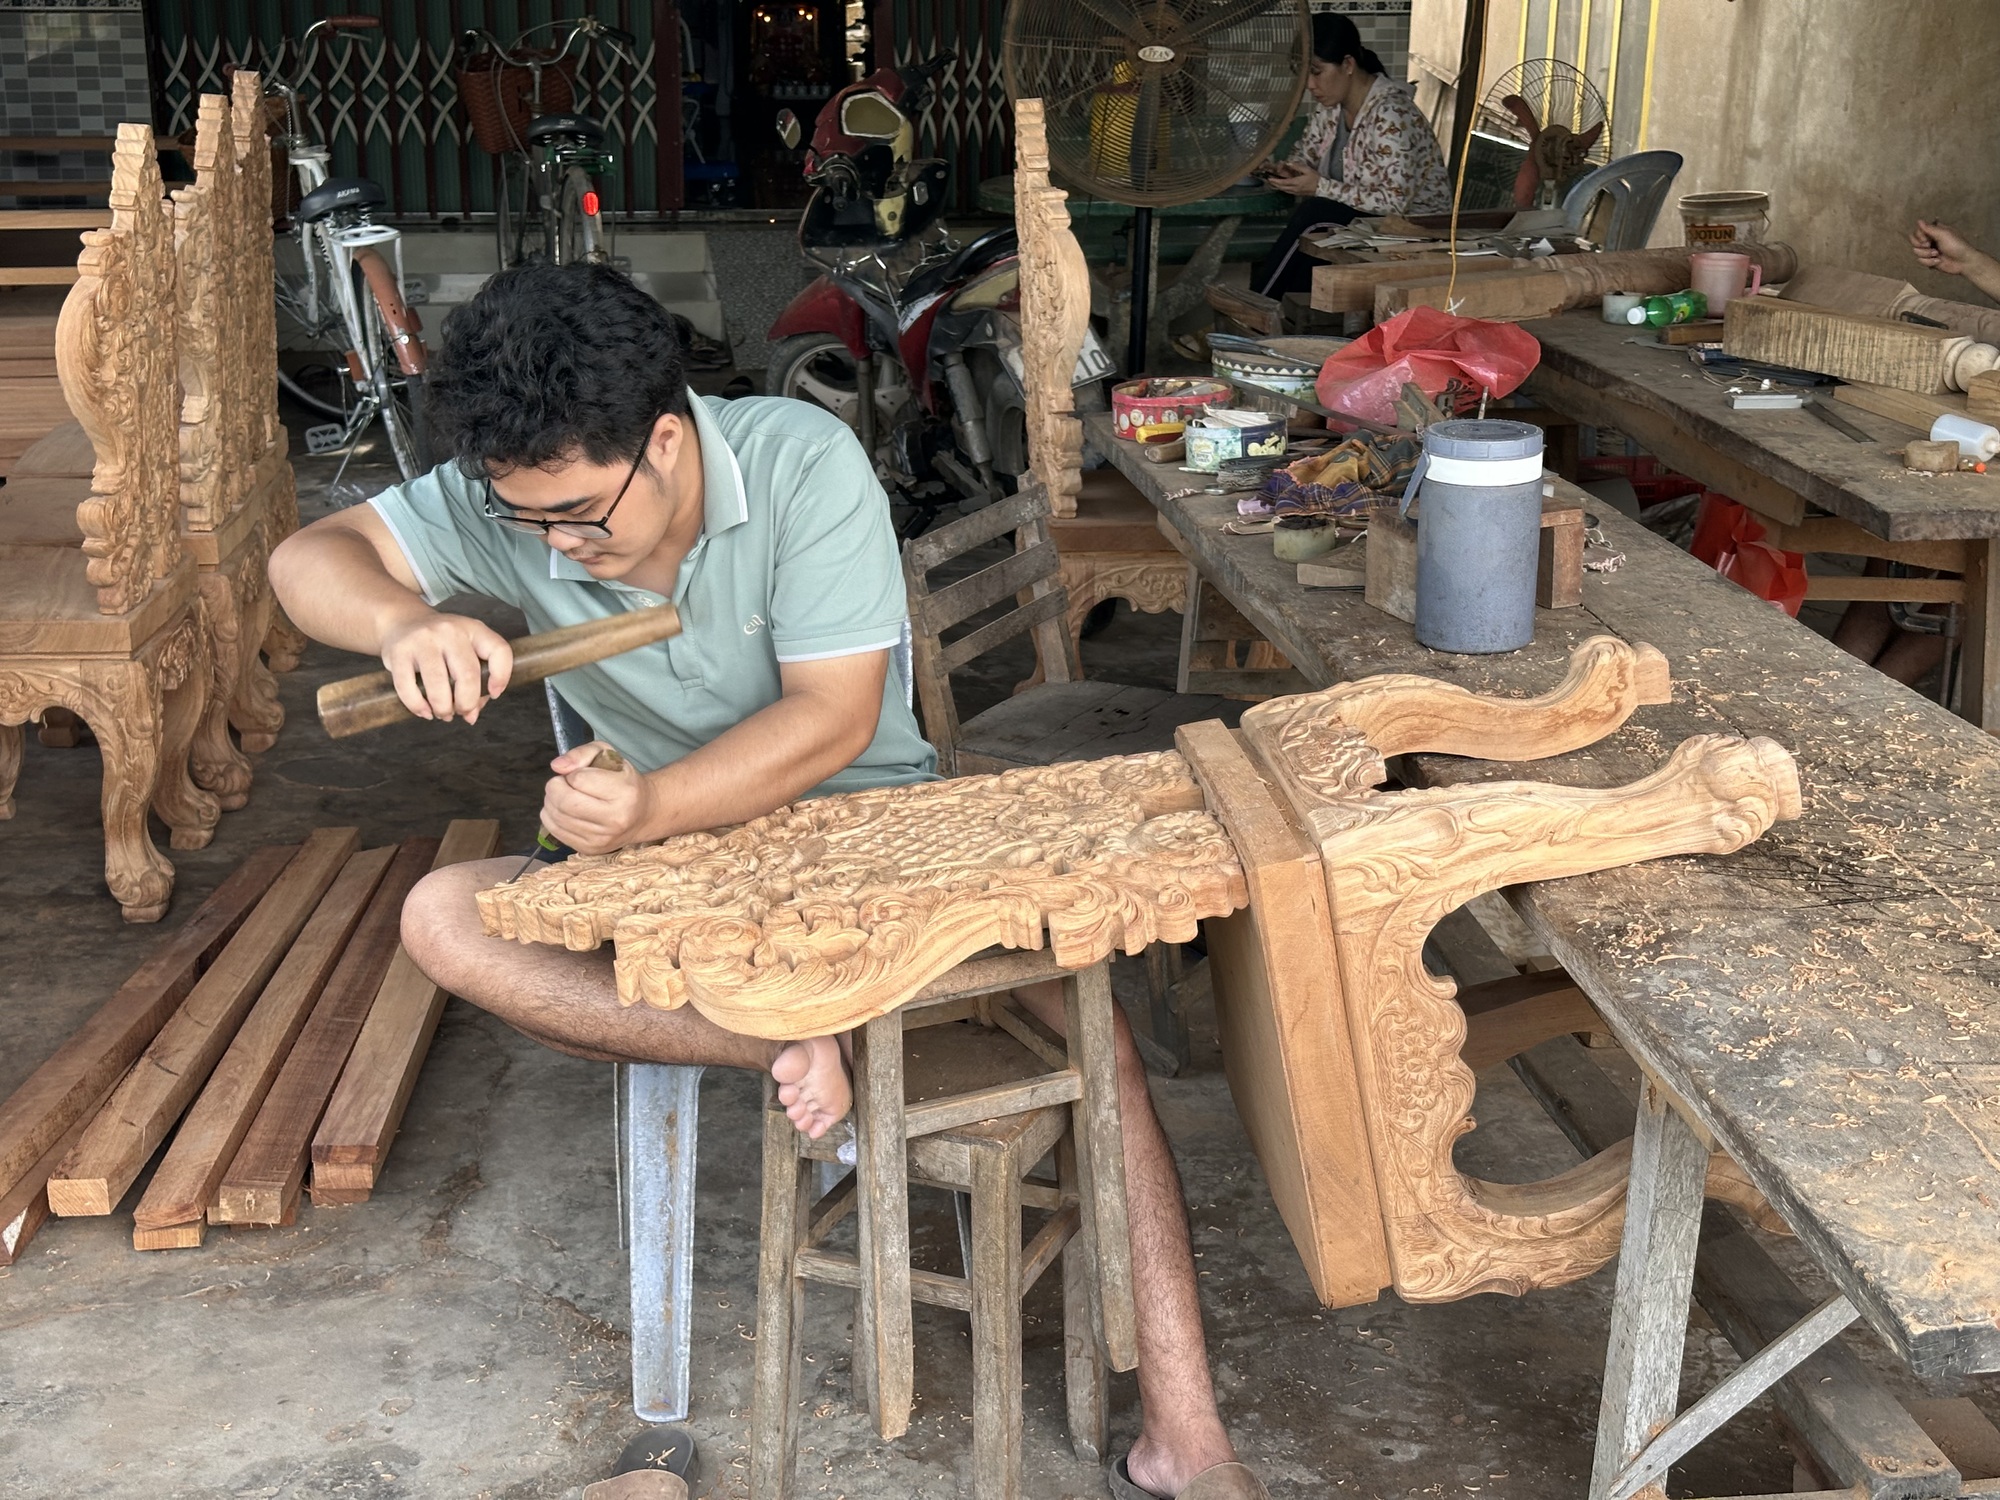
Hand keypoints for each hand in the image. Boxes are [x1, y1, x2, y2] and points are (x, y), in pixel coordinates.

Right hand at [379, 611, 512, 723]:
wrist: (403, 621)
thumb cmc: (440, 644)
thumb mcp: (464, 650)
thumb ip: (475, 681)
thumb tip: (471, 715)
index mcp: (473, 629)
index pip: (499, 651)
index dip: (501, 677)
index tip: (493, 693)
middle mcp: (449, 631)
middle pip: (468, 675)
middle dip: (467, 703)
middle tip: (462, 712)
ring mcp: (423, 639)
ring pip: (438, 684)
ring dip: (443, 708)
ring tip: (443, 713)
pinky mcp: (399, 651)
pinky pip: (408, 687)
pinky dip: (418, 706)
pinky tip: (425, 711)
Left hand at [540, 742, 654, 853]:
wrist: (641, 815)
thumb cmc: (622, 781)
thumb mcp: (608, 755)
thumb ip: (581, 753)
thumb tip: (557, 766)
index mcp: (625, 793)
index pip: (579, 779)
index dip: (572, 773)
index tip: (579, 774)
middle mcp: (615, 819)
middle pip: (565, 801)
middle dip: (555, 787)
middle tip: (561, 783)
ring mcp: (602, 838)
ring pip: (556, 817)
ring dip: (551, 801)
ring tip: (564, 795)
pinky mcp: (590, 849)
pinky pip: (555, 830)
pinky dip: (552, 817)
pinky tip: (564, 810)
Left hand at [1266, 162, 1320, 197]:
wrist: (1321, 188)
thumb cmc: (1315, 178)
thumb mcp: (1307, 170)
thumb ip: (1297, 167)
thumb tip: (1289, 163)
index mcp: (1296, 182)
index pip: (1283, 182)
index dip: (1275, 181)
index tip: (1269, 179)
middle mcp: (1294, 188)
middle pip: (1281, 187)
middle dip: (1274, 184)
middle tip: (1269, 181)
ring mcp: (1295, 192)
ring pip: (1284, 190)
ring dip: (1278, 187)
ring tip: (1273, 184)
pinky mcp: (1297, 194)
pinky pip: (1288, 191)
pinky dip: (1283, 189)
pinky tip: (1281, 187)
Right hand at [1912, 219, 1979, 275]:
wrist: (1963, 262)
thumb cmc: (1956, 245)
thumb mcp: (1943, 234)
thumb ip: (1929, 228)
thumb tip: (1919, 221)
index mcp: (1935, 231)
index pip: (1918, 230)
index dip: (1919, 236)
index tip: (1926, 239)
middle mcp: (1931, 240)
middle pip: (1914, 241)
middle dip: (1920, 245)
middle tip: (1929, 246)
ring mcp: (1929, 250)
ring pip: (1916, 252)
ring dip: (1926, 254)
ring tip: (1937, 255)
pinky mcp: (1929, 260)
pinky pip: (1920, 261)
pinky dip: (1929, 262)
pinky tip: (1938, 261)